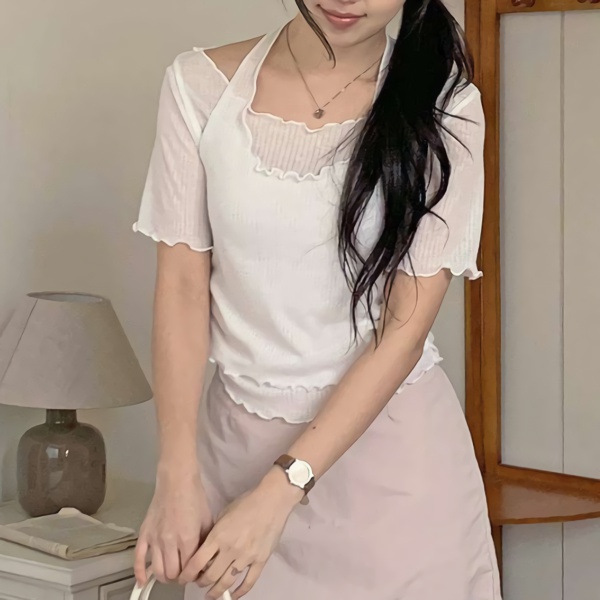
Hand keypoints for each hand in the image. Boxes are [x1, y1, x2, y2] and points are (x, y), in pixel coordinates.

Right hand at [134, 464, 212, 585]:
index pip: (189, 569)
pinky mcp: (144, 534)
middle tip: (183, 572)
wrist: (177, 480)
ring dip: (164, 576)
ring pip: (157, 571)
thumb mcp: (207, 520)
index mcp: (188, 539)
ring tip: (170, 572)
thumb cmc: (194, 497)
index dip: (193, 574)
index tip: (196, 573)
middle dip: (179, 577)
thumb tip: (205, 558)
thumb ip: (205, 541)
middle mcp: (170, 542)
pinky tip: (143, 581)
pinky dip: (140, 573)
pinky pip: (138, 559)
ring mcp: (155, 539)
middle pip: (172, 574)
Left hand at [179, 467, 303, 598]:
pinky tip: (233, 596)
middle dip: (201, 583)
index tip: (183, 579)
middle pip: (210, 576)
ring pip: (226, 582)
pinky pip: (249, 582)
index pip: (197, 563)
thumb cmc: (246, 503)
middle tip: (199, 583)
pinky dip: (239, 592)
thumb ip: (214, 532)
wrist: (272, 501)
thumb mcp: (223, 513)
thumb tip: (206, 549)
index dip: (187, 575)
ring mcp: (246, 557)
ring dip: (216, 591)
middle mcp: (230, 550)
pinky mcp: (260, 561)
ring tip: (211, 594)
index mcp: (218, 536)